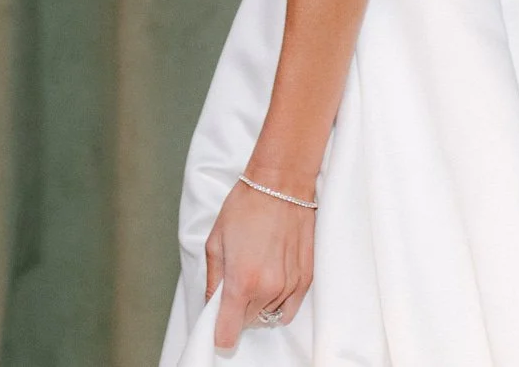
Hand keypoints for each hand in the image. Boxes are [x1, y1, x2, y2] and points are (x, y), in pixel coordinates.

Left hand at [204, 178, 314, 350]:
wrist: (281, 185)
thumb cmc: (245, 207)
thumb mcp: (215, 242)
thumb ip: (213, 280)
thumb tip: (212, 304)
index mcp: (241, 281)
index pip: (228, 332)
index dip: (219, 333)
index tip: (217, 328)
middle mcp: (268, 289)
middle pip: (248, 323)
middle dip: (237, 312)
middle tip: (234, 284)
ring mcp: (290, 286)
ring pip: (269, 315)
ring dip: (258, 304)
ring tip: (255, 273)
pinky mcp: (307, 279)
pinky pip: (290, 308)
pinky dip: (278, 301)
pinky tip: (272, 278)